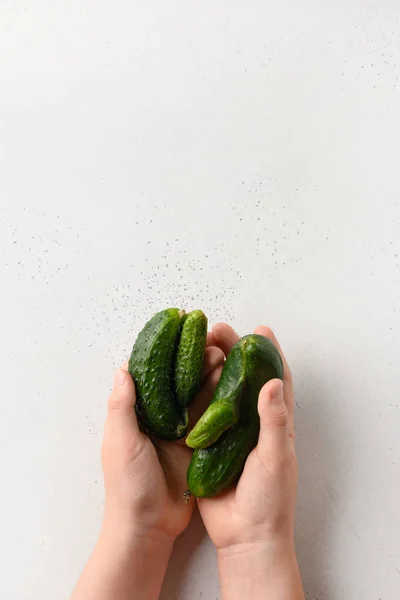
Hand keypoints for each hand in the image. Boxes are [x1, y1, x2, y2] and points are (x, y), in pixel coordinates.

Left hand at [71, 336, 223, 599]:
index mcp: (137, 412)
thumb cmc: (128, 485)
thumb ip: (122, 405)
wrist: (149, 527)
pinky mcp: (198, 443)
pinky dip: (219, 396)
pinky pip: (210, 415)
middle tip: (211, 336)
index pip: (152, 372)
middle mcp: (159, 416)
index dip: (165, 347)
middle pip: (178, 377)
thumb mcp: (120, 441)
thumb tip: (124, 365)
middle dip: (193, 355)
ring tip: (224, 351)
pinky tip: (231, 380)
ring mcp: (180, 429)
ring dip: (209, 371)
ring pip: (196, 392)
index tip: (179, 324)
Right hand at [198, 324, 303, 599]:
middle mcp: (252, 423)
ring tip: (199, 346)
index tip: (259, 329)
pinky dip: (194, 394)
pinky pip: (200, 413)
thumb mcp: (277, 457)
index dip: (269, 352)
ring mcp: (229, 432)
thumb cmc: (270, 499)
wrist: (245, 536)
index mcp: (275, 423)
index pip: (276, 378)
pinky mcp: (208, 444)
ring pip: (220, 391)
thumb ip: (275, 420)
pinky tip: (182, 378)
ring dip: (211, 368)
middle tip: (218, 330)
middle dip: (233, 352)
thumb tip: (273, 381)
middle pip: (243, 378)